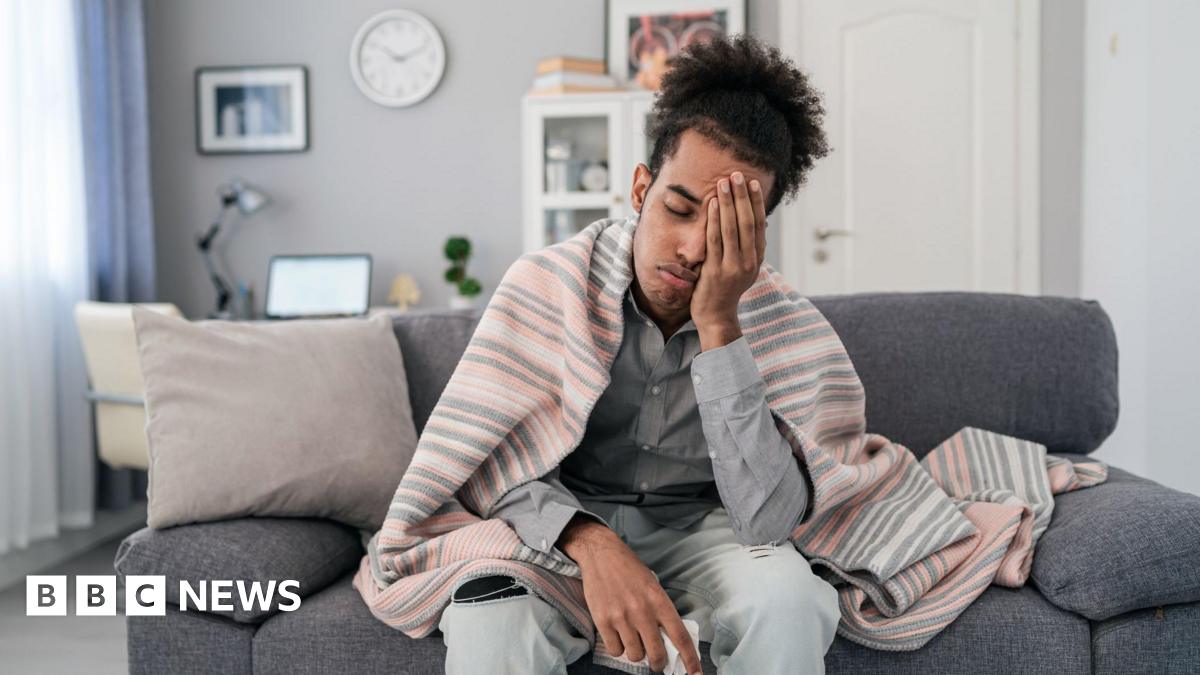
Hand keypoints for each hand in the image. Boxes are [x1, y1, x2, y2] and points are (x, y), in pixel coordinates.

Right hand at [560, 517, 702, 674]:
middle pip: (657, 654)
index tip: (696, 674)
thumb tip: (667, 640)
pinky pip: (615, 650)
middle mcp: (642, 612)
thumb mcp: (653, 586)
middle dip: (658, 663)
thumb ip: (660, 611)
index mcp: (660, 601)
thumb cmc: (630, 570)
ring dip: (636, 653)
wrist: (601, 554)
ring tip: (633, 641)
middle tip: (656, 661)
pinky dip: (618, 648)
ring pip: (635, 655)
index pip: (680, 637)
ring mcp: (621, 618)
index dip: (690, 659)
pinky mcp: (603, 621)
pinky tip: (618, 636)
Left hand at [690, 171, 766, 349]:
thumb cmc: (726, 289)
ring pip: (732, 228)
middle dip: (742, 197)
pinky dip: (715, 219)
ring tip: (724, 182)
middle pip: (747, 222)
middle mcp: (748, 261)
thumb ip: (746, 247)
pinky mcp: (716, 270)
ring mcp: (732, 266)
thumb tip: (756, 223)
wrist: (717, 317)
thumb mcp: (743, 267)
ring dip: (729, 203)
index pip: (758, 225)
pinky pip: (715, 240)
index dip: (756, 203)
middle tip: (738, 174)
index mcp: (757, 258)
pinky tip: (713, 203)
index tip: (752, 183)